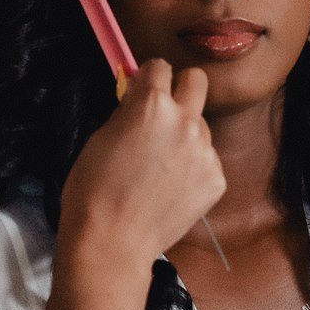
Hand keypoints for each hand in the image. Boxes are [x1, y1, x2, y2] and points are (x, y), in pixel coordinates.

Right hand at [57, 59, 224, 264]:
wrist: (112, 242)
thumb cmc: (93, 190)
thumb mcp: (100, 136)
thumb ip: (127, 110)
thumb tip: (139, 96)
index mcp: (151, 104)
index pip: (160, 66)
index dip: (147, 79)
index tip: (141, 91)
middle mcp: (185, 120)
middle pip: (197, 80)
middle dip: (179, 89)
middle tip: (162, 113)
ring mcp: (205, 151)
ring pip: (201, 125)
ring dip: (185, 134)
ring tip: (161, 165)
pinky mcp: (216, 178)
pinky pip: (207, 159)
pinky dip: (192, 167)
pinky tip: (171, 187)